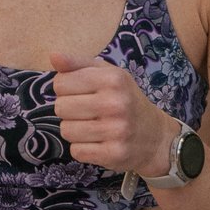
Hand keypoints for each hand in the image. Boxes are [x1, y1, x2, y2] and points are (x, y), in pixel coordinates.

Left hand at [49, 52, 170, 178]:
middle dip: (70, 110)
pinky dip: (82, 148)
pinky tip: (98, 142)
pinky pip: (76, 151)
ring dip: (75, 130)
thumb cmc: (125, 100)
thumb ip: (79, 64)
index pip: (60, 83)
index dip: (66, 89)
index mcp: (113, 79)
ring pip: (66, 131)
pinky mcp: (114, 154)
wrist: (156, 136)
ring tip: (93, 127)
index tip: (81, 93)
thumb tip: (54, 56)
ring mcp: (116, 130)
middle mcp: (116, 103)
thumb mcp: (108, 75)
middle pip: (60, 107)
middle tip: (88, 112)